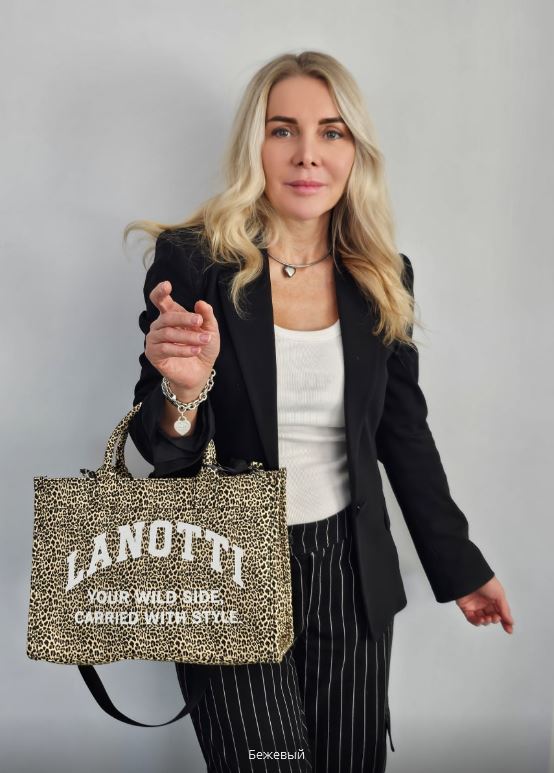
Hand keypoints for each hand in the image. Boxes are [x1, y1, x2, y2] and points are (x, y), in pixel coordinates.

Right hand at [146, 280, 219, 395]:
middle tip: (199, 321)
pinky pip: (166, 349)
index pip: (160, 300)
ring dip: (188, 337)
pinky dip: (183, 349)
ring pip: (168, 333)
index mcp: (170, 315)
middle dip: (184, 318)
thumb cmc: (203, 349)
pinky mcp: (154, 355)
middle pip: (167, 316)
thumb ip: (207, 316)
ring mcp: (154, 340)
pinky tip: (195, 351)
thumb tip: (200, 302)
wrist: (200, 373)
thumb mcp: (210, 331)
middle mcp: (159, 326)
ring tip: (204, 340)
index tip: (167, 285)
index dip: (161, 291)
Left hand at [455, 576, 514, 633]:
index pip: (500, 613)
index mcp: (493, 599)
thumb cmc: (487, 583)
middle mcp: (484, 603)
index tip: (509, 630)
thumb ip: (505, 610)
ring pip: (481, 619)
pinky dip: (476, 622)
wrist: (471, 577)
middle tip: (495, 618)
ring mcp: (475, 605)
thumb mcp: (499, 595)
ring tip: (487, 619)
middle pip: (491, 617)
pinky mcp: (465, 607)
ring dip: (486, 622)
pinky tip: (480, 620)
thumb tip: (511, 622)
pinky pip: (471, 618)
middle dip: (494, 620)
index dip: (505, 622)